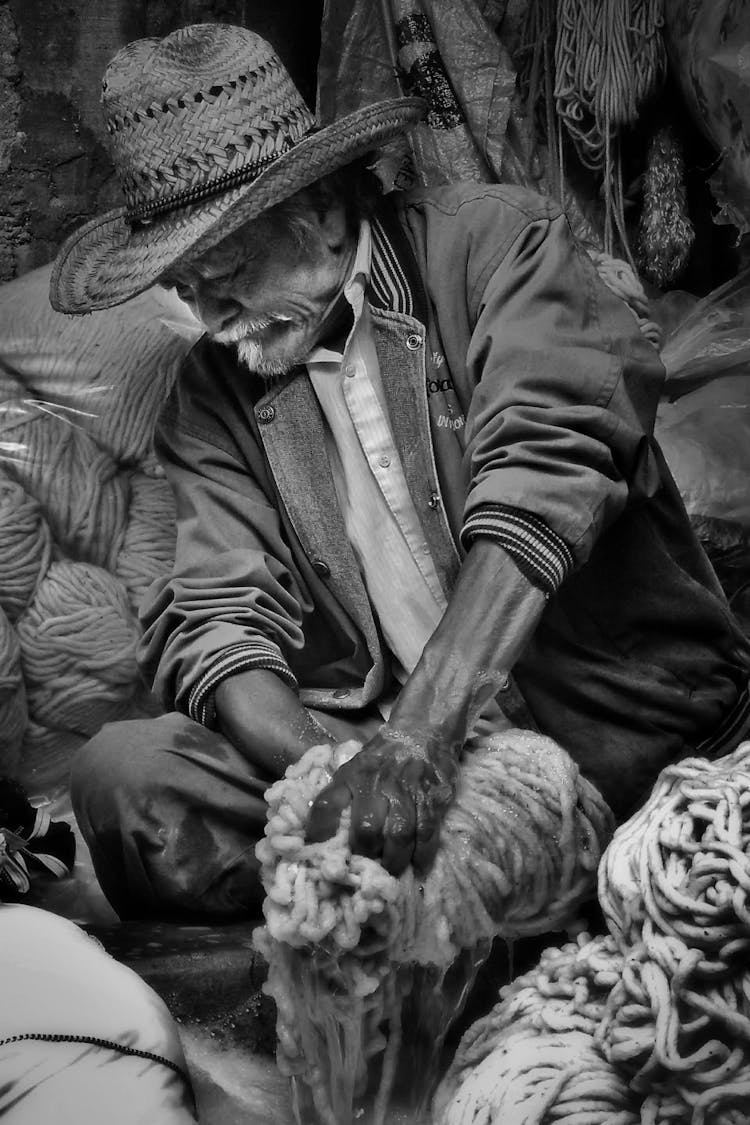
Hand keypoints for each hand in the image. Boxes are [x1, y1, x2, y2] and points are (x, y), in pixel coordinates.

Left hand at [305, 728, 458, 875]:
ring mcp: (406, 792)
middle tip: (365, 867)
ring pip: (399, 835)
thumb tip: (323, 833)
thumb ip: (342, 794)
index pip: (327, 804)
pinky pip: (427, 833)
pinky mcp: (431, 799)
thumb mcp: (355, 766)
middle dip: (365, 854)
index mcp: (351, 776)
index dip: (319, 831)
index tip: (317, 850)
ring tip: (390, 871)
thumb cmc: (383, 756)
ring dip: (394, 860)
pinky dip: (423, 855)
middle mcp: (376, 785)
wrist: (423, 731)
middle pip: (366, 829)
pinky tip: (418, 867)